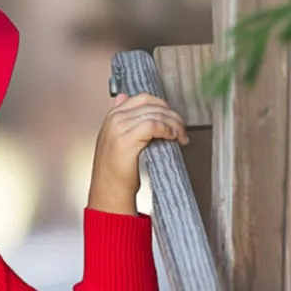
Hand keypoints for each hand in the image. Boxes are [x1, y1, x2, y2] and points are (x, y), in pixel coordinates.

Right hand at [87, 92, 188, 213]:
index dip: (162, 105)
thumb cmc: (114, 173)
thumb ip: (120, 118)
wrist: (108, 193)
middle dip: (172, 115)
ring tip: (180, 136)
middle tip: (181, 128)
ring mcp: (119, 128)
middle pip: (151, 105)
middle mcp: (114, 120)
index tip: (172, 117)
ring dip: (174, 123)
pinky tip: (172, 137)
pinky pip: (153, 125)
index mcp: (111, 117)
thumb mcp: (114, 140)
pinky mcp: (127, 140)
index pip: (142, 98)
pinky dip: (167, 129)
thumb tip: (124, 97)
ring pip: (155, 114)